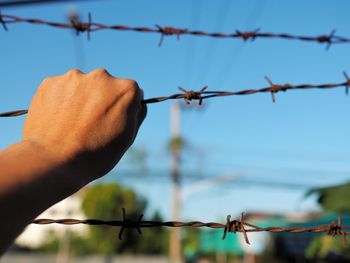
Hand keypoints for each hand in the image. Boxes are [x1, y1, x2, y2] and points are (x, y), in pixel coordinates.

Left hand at [22, 68, 146, 184]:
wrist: (53, 161)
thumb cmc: (96, 154)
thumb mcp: (127, 138)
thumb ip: (137, 114)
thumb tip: (138, 101)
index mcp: (126, 89)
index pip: (131, 92)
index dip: (123, 108)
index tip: (113, 122)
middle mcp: (102, 76)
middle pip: (106, 85)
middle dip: (102, 100)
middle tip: (91, 124)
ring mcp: (74, 77)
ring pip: (82, 86)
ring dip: (81, 99)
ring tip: (73, 124)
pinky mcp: (51, 82)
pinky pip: (62, 89)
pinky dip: (61, 100)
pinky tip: (59, 120)